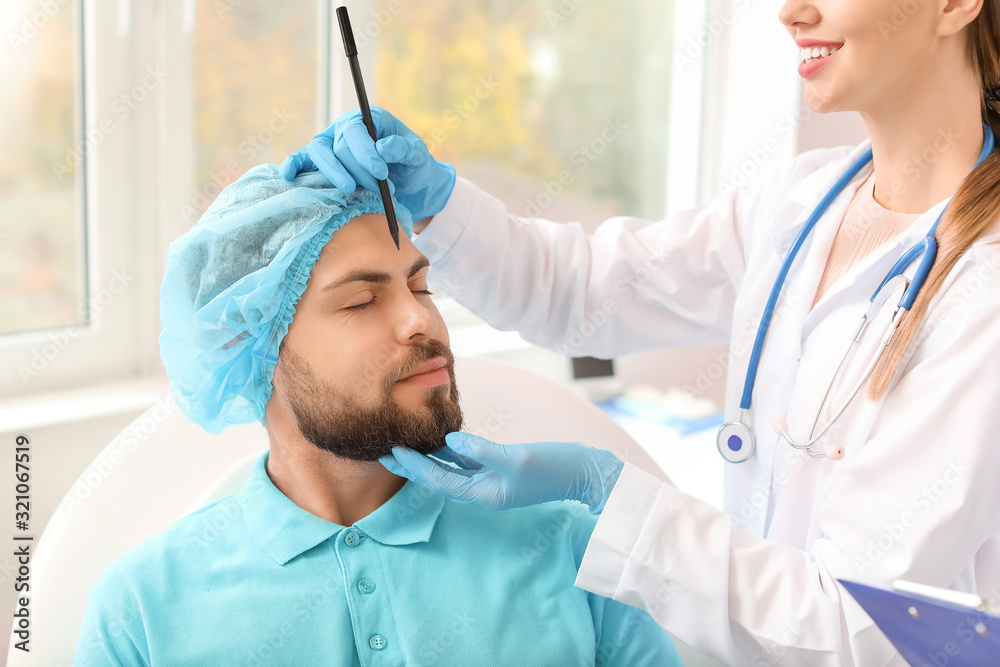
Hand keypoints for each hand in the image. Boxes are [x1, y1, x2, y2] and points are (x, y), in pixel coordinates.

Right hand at [279, 107, 456, 220]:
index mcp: (369, 120)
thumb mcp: (418, 156)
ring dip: (334, 173)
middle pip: (339, 145)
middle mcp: (347, 129)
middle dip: (358, 170)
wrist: (414, 189)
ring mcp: (333, 146)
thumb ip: (403, 148)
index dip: (365, 152)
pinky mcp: (324, 165)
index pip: (357, 131)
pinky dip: (294, 165)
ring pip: (319, 152)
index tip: (381, 173)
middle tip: (379, 190)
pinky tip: (289, 175)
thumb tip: (380, 148)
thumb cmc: (416, 168)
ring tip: (351, 190)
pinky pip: (302, 161)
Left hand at [380, 433, 623, 513]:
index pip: (439, 480)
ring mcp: (493, 481)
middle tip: (384, 451)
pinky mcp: (501, 469)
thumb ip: (481, 449)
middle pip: (439, 477)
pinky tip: (439, 440)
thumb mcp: (518, 456)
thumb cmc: (555, 467)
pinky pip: (468, 462)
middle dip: (412, 466)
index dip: (414, 466)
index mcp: (484, 494)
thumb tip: (450, 439)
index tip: (391, 451)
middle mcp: (484, 490)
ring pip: (451, 469)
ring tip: (404, 445)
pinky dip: (451, 452)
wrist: (586, 474)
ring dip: (428, 458)